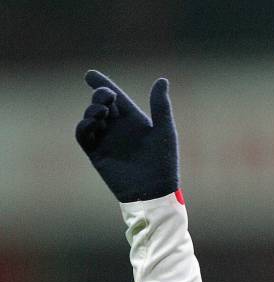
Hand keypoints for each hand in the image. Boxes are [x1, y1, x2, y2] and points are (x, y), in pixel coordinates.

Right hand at [75, 70, 179, 202]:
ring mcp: (107, 141)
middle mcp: (119, 129)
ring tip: (102, 112)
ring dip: (92, 111)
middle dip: (99, 96)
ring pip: (91, 118)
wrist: (154, 191)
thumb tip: (162, 79)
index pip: (116, 97)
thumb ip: (160, 106)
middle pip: (101, 104)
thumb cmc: (164, 162)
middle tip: (106, 97)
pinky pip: (84, 136)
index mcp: (135, 120)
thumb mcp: (164, 130)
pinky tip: (92, 123)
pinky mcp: (97, 154)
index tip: (89, 74)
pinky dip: (83, 127)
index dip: (102, 85)